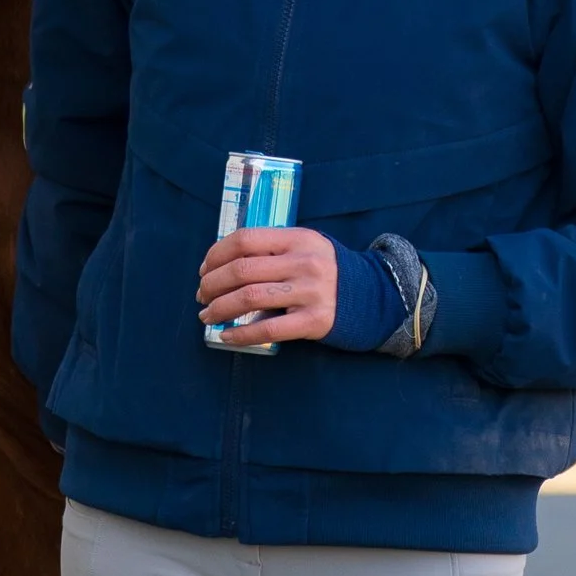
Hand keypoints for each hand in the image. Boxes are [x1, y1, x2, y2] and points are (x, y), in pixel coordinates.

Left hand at [198, 224, 339, 346]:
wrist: (372, 297)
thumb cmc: (328, 271)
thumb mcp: (306, 247)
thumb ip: (273, 249)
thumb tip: (223, 264)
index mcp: (298, 238)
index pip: (245, 239)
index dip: (216, 254)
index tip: (204, 269)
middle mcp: (304, 262)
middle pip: (242, 269)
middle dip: (212, 284)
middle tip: (202, 295)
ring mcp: (310, 292)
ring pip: (249, 297)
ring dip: (219, 308)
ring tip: (207, 315)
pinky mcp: (314, 321)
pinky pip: (268, 328)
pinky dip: (240, 334)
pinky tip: (227, 336)